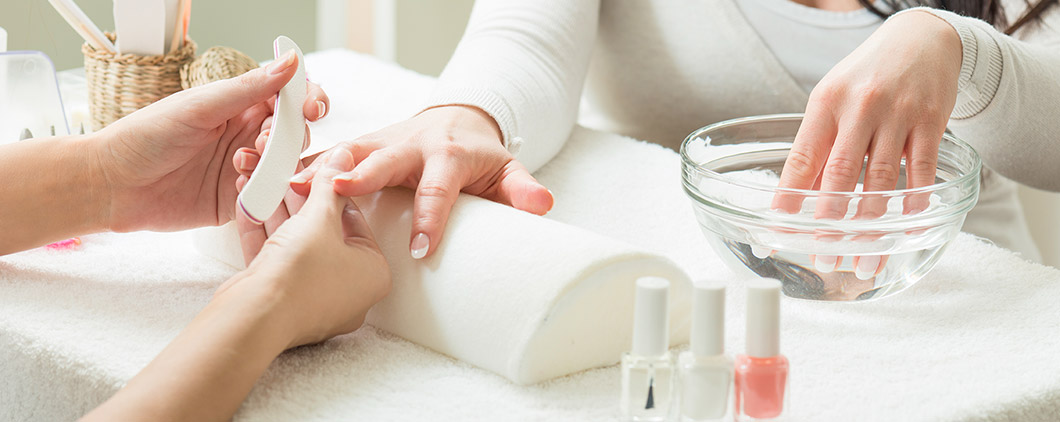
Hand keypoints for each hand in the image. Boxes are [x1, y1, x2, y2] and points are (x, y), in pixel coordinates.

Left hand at [94, 51, 329, 232]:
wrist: (112, 185)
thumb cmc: (145, 137)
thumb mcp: (199, 106)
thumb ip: (249, 88)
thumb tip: (291, 62)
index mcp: (240, 105)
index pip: (290, 98)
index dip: (308, 100)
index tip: (310, 108)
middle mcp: (247, 135)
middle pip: (296, 134)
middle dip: (289, 137)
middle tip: (260, 141)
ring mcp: (246, 169)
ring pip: (287, 167)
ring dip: (274, 163)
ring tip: (240, 163)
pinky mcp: (239, 201)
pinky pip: (269, 197)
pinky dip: (262, 191)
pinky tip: (237, 185)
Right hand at [221, 147, 390, 347]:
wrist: (255, 317)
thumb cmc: (301, 272)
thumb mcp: (319, 218)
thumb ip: (330, 185)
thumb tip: (341, 158)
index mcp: (374, 274)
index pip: (356, 221)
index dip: (332, 192)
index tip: (314, 173)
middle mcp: (349, 292)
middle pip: (324, 234)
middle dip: (300, 202)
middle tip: (285, 176)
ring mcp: (314, 301)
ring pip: (296, 246)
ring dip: (278, 213)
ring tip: (262, 182)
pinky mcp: (283, 303)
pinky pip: (276, 262)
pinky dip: (263, 234)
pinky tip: (247, 204)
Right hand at [233, 105, 553, 258]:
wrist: (456, 121)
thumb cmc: (479, 157)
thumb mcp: (506, 171)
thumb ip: (521, 190)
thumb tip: (543, 206)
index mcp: (446, 155)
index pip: (440, 189)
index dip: (432, 218)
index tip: (424, 249)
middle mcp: (410, 144)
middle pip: (385, 159)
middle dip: (363, 175)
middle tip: (339, 192)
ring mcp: (382, 141)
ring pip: (349, 152)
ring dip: (320, 168)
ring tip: (288, 185)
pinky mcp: (362, 145)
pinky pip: (330, 155)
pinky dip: (306, 166)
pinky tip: (277, 182)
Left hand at [772, 12, 960, 278]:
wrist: (921, 39)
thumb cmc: (866, 77)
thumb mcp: (833, 99)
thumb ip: (822, 144)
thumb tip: (802, 197)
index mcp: (825, 104)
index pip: (802, 158)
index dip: (790, 195)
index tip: (779, 226)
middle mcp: (859, 108)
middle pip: (841, 174)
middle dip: (830, 222)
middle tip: (824, 257)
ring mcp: (897, 114)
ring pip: (880, 179)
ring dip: (871, 224)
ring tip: (864, 258)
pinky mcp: (931, 120)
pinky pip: (920, 168)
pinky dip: (914, 201)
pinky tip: (905, 226)